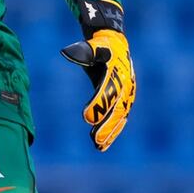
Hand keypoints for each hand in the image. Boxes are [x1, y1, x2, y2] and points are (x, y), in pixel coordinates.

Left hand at [61, 28, 135, 151]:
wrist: (116, 46)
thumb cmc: (101, 46)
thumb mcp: (94, 46)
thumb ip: (83, 50)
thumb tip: (66, 52)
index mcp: (118, 72)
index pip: (108, 92)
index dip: (99, 105)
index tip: (87, 118)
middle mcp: (125, 86)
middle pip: (116, 109)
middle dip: (105, 125)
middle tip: (94, 139)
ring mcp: (127, 96)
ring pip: (119, 118)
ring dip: (109, 132)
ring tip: (97, 145)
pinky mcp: (124, 103)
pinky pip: (119, 119)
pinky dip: (112, 132)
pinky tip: (102, 146)